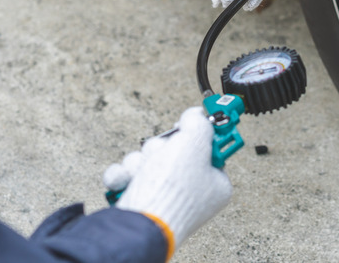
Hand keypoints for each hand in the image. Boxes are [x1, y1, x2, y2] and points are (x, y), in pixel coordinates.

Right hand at [103, 107, 231, 247]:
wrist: (137, 223)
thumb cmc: (171, 190)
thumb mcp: (194, 143)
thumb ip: (198, 122)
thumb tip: (198, 114)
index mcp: (214, 183)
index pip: (209, 147)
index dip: (197, 132)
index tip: (190, 122)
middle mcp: (191, 192)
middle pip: (174, 149)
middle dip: (160, 148)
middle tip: (165, 155)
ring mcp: (163, 197)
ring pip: (149, 159)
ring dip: (140, 162)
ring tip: (142, 173)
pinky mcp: (140, 201)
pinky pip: (130, 175)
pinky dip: (124, 175)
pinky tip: (124, 181)